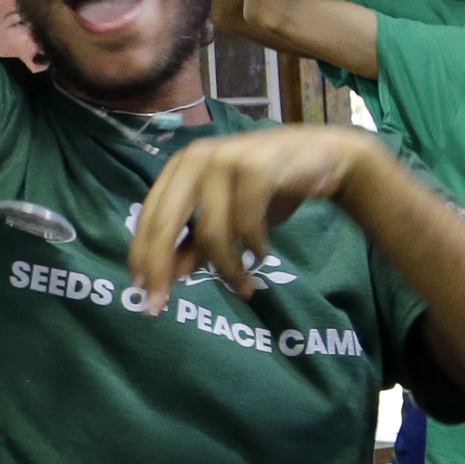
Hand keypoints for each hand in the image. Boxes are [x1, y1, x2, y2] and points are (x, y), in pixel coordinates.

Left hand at [127, 125, 385, 312]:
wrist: (325, 156)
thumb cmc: (268, 187)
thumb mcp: (228, 218)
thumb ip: (197, 242)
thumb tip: (172, 275)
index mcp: (180, 168)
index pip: (150, 217)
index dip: (142, 256)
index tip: (140, 293)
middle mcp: (195, 159)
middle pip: (165, 224)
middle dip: (161, 269)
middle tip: (160, 307)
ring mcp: (225, 159)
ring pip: (210, 231)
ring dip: (226, 268)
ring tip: (242, 286)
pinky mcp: (256, 167)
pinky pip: (246, 224)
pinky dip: (253, 247)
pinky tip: (262, 255)